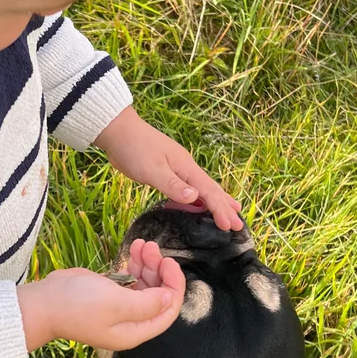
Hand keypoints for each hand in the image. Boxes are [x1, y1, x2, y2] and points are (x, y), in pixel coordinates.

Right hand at [18, 241, 185, 350]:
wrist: (43, 303)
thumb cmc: (79, 305)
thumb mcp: (117, 303)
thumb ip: (147, 303)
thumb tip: (170, 298)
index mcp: (135, 330)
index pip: (168, 311)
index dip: (174, 287)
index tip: (169, 263)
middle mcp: (129, 321)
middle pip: (158, 296)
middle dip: (159, 271)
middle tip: (151, 248)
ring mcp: (118, 308)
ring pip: (145, 285)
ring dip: (148, 264)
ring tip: (142, 244)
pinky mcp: (107, 295)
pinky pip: (129, 280)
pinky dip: (134, 265)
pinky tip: (133, 250)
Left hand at [94, 107, 242, 230]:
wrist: (117, 131)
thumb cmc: (133, 149)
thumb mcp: (152, 170)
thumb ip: (172, 185)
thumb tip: (196, 197)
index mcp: (186, 167)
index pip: (209, 192)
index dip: (220, 209)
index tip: (230, 227)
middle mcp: (186, 168)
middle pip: (211, 190)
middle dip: (225, 207)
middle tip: (238, 225)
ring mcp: (177, 169)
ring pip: (202, 189)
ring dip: (216, 202)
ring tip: (231, 212)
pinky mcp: (167, 172)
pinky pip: (189, 189)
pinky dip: (200, 198)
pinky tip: (200, 204)